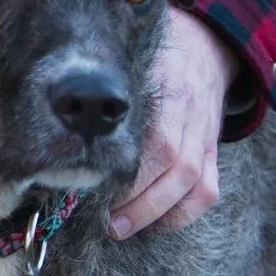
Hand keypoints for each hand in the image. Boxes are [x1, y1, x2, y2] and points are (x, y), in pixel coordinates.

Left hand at [113, 8, 238, 236]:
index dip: (132, 174)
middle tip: (108, 225)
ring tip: (125, 228)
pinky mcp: (214, 151)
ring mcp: (206, 137)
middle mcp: (189, 117)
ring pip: (194, 185)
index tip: (97, 191)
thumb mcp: (130, 68)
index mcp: (165, 95)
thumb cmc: (152, 61)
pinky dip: (185, 213)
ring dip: (160, 214)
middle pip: (174, 168)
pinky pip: (208, 190)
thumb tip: (61, 116)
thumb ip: (107, 95)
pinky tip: (157, 224)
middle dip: (141, 203)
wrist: (204, 46)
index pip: (155, 142)